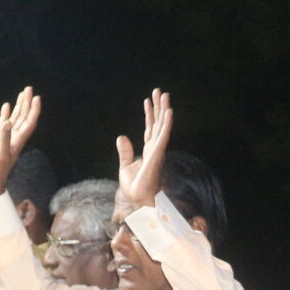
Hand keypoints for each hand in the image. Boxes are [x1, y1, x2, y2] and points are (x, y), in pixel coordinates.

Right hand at [0, 87, 41, 197]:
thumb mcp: (0, 155)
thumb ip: (3, 138)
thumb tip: (8, 121)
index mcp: (17, 141)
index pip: (29, 122)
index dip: (33, 110)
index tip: (36, 97)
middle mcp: (14, 137)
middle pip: (24, 117)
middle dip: (27, 103)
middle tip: (29, 88)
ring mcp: (6, 137)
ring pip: (15, 118)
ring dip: (19, 106)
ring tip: (22, 93)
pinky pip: (3, 123)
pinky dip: (6, 113)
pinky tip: (6, 105)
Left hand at [116, 89, 172, 208]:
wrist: (137, 198)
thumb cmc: (134, 187)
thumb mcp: (125, 166)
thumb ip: (125, 152)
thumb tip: (121, 137)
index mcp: (148, 150)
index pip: (150, 128)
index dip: (149, 114)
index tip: (147, 100)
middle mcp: (155, 148)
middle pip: (158, 123)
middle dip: (158, 107)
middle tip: (159, 91)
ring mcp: (157, 150)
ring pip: (162, 125)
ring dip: (164, 109)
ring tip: (164, 94)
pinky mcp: (157, 154)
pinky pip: (163, 136)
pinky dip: (166, 123)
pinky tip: (168, 111)